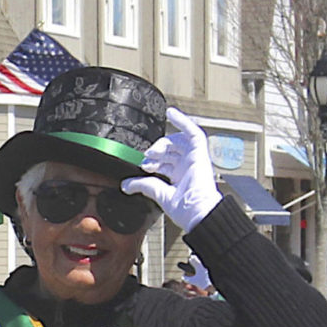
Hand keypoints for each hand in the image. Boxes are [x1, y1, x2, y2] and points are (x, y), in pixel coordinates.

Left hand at [122, 107, 221, 232]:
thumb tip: (126, 185)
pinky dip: (183, 122)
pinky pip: (194, 133)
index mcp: (181, 177)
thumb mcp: (159, 194)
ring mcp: (194, 159)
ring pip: (178, 141)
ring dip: (164, 143)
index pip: (165, 162)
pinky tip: (171, 112)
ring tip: (154, 151)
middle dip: (157, 152)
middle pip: (170, 150)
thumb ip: (144, 186)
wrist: (198, 213)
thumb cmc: (186, 210)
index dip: (153, 161)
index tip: (144, 165)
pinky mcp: (200, 153)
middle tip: (147, 157)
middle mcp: (188, 167)